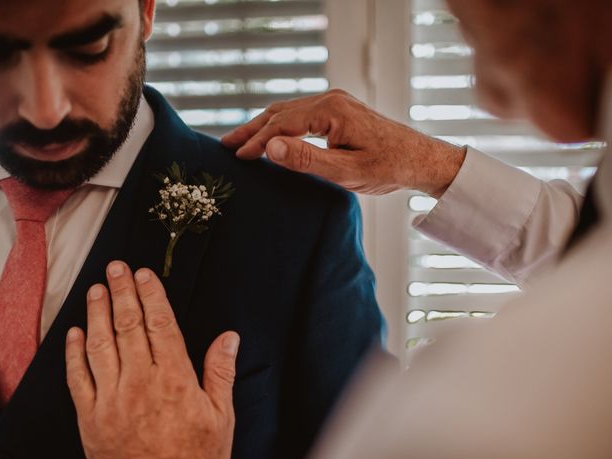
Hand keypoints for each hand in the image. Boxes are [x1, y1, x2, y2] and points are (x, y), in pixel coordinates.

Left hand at [65, 261, 238, 458]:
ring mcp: (112, 399)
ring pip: (101, 345)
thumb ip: (221, 373)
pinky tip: (75, 333)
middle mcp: (141, 382)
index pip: (161, 324)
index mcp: (175, 379)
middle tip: (116, 268)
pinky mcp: (91, 418)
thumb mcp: (221, 418)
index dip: (152, 295)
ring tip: (96, 289)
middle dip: (122, 292)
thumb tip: (229, 338)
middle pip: (128, 326)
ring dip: (97, 313)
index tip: (145, 275)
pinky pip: (79, 378)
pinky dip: (75, 353)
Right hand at [222, 89, 465, 197]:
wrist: (420, 159)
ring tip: (240, 140)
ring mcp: (335, 103)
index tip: (238, 158)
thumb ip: (307, 160)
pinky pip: (301, 115)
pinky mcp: (339, 111)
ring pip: (289, 111)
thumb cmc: (388, 168)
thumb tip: (270, 147)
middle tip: (226, 145)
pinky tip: (271, 136)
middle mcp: (331, 100)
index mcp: (331, 111)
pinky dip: (280, 125)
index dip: (258, 141)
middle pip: (280, 112)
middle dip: (252, 129)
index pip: (282, 124)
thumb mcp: (346, 171)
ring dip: (264, 126)